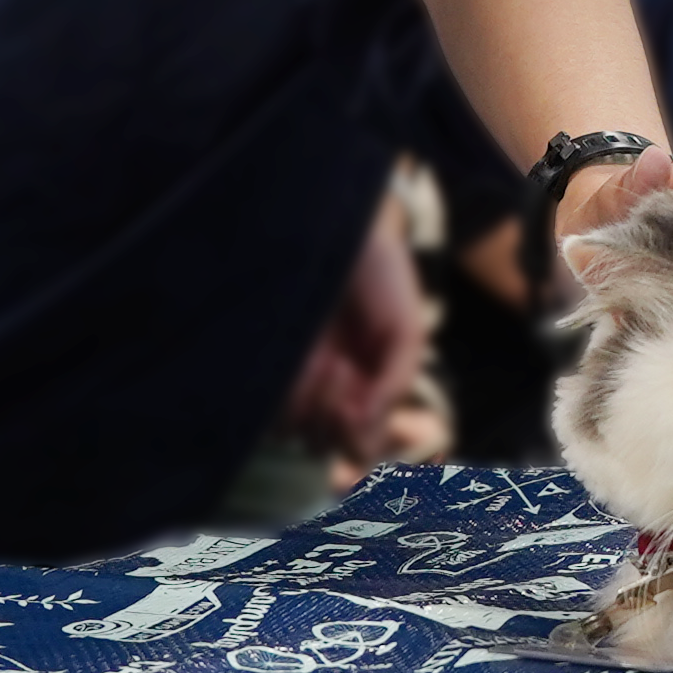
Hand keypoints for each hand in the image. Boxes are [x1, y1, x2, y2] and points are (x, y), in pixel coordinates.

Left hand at [286, 198, 430, 464]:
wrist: (344, 226)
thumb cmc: (380, 276)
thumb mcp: (406, 332)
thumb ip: (396, 384)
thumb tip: (364, 429)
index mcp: (364, 390)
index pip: (357, 446)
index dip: (360, 440)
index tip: (362, 407)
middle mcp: (326, 390)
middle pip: (323, 445)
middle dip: (336, 424)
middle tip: (348, 378)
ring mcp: (294, 376)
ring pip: (292, 431)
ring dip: (314, 406)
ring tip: (330, 362)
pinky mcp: (266, 359)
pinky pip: (267, 402)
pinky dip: (290, 391)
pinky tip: (308, 357)